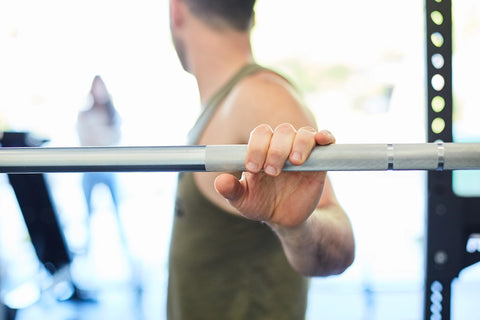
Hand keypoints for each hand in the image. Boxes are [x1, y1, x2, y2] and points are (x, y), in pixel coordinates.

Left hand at [214, 123, 335, 226]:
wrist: (286, 219)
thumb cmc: (261, 205)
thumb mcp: (243, 200)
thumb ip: (231, 190)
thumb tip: (219, 181)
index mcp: (261, 150)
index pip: (260, 135)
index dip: (256, 147)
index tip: (253, 168)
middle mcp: (281, 146)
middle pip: (281, 131)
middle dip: (276, 149)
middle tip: (272, 172)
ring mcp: (301, 151)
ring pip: (303, 134)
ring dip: (298, 145)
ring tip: (293, 164)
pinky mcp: (320, 160)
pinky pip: (325, 139)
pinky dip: (325, 136)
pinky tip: (322, 140)